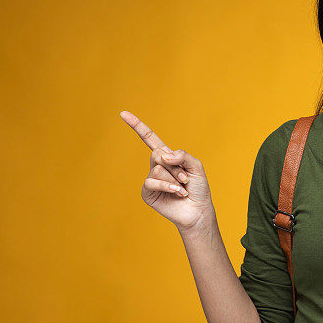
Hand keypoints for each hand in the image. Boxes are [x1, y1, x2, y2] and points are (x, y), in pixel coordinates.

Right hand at [120, 110, 214, 231]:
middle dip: (175, 166)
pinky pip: (152, 182)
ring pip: (157, 169)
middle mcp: (157, 166)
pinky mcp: (148, 193)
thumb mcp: (196, 166)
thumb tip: (164, 156)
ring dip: (174, 179)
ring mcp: (151, 179)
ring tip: (182, 188)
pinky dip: (168, 186)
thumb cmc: (198, 188)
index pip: (149, 138)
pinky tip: (177, 192)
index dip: (137, 126)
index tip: (123, 113)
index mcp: (167, 156)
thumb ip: (183, 155)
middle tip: (185, 178)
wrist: (198, 210)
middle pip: (156, 153)